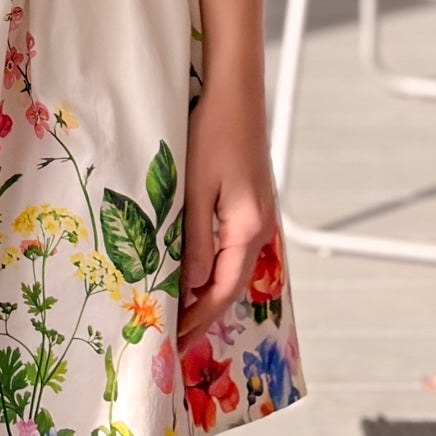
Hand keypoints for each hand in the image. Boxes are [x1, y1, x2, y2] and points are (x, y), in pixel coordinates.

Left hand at [174, 82, 278, 349]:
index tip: (176, 342)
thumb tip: (192, 287)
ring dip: (209, 294)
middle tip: (175, 340)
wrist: (236, 94)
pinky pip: (233, 250)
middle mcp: (260, 228)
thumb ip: (195, 239)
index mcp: (247, 228)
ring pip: (233, 269)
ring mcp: (259, 216)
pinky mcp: (251, 204)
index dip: (199, 319)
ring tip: (182, 316)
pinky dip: (215, 270)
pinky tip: (197, 276)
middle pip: (232, 285)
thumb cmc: (212, 133)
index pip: (224, 290)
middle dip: (204, 314)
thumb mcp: (196, 189)